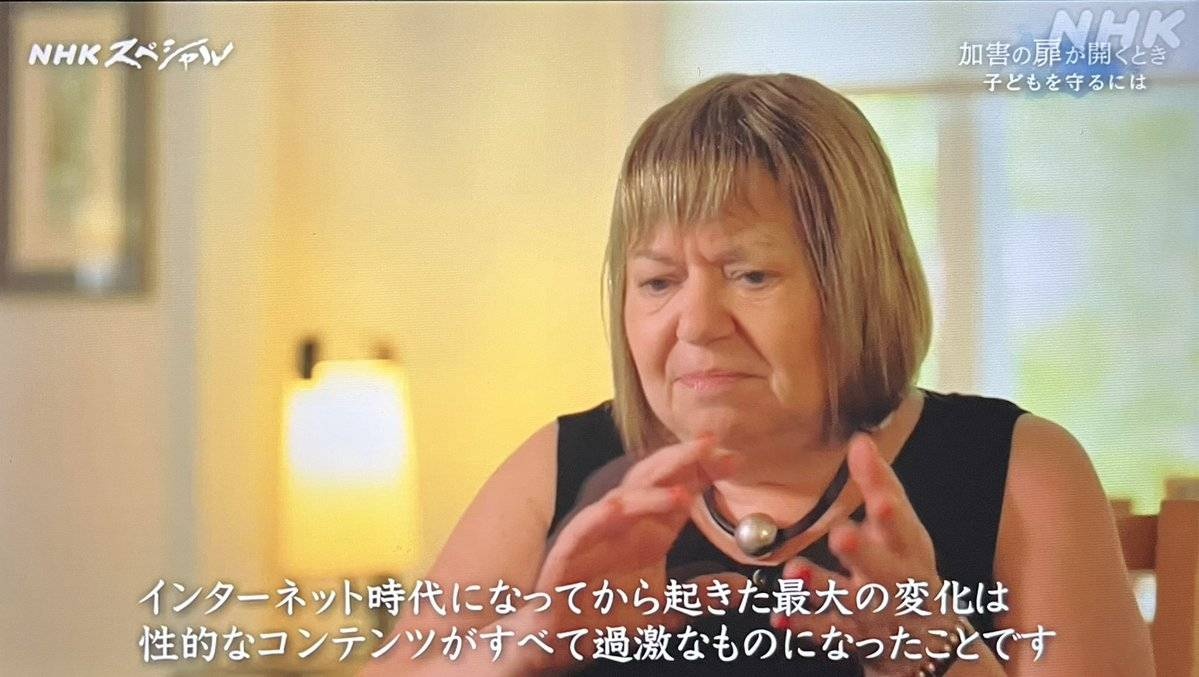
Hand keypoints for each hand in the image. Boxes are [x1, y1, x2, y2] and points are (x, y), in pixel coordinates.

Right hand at [519, 435, 739, 673]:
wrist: (558, 639)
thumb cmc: (606, 616)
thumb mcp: (664, 607)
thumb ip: (699, 594)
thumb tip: (741, 588)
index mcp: (648, 531)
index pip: (679, 490)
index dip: (704, 473)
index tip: (734, 460)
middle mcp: (625, 526)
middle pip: (653, 482)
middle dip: (680, 462)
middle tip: (710, 447)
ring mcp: (595, 535)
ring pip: (620, 501)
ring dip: (648, 493)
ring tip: (681, 492)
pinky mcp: (566, 554)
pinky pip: (581, 530)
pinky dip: (597, 518)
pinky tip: (615, 508)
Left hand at [772, 433, 950, 675]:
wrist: (928, 638)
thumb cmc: (907, 566)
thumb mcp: (903, 527)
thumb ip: (880, 484)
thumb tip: (861, 440)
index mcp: (906, 548)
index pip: (900, 524)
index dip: (892, 512)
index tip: (880, 499)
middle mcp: (891, 579)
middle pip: (879, 567)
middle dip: (863, 552)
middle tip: (842, 535)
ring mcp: (870, 610)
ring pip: (846, 599)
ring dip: (821, 586)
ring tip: (796, 573)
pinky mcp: (850, 634)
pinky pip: (825, 632)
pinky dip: (803, 625)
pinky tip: (780, 617)